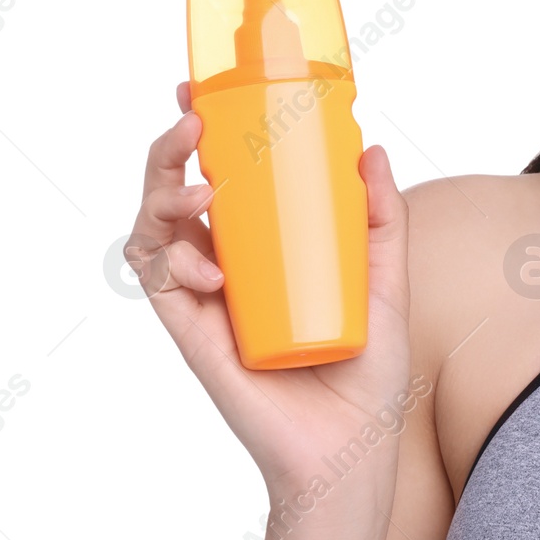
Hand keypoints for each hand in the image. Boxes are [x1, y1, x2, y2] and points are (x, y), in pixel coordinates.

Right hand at [128, 81, 414, 510]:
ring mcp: (205, 298)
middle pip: (172, 191)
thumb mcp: (387, 281)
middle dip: (168, 149)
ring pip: (151, 229)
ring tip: (200, 189)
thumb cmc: (367, 370)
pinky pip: (160, 284)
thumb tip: (370, 150)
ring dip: (162, 195)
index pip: (219, 176)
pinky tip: (212, 269)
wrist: (350, 447)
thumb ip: (383, 219)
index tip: (201, 92)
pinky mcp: (193, 333)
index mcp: (262, 246)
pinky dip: (176, 262)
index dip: (200, 133)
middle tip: (192, 123)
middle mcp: (225, 265)